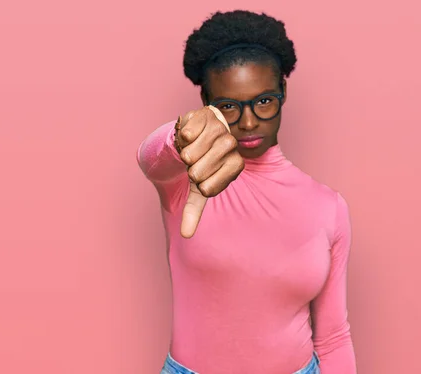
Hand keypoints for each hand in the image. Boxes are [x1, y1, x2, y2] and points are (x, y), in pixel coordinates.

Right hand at [175, 105, 243, 237]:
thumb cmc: (198, 165)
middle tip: (194, 163)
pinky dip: (184, 135)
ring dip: (187, 152)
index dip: (203, 185)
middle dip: (192, 169)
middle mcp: (232, 146)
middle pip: (202, 168)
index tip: (201, 181)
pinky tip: (188, 135)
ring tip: (190, 150)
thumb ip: (194, 210)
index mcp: (236, 165)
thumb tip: (186, 235)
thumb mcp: (197, 188)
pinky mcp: (207, 114)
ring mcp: (221, 128)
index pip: (214, 185)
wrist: (192, 138)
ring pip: (196, 149)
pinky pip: (190, 131)